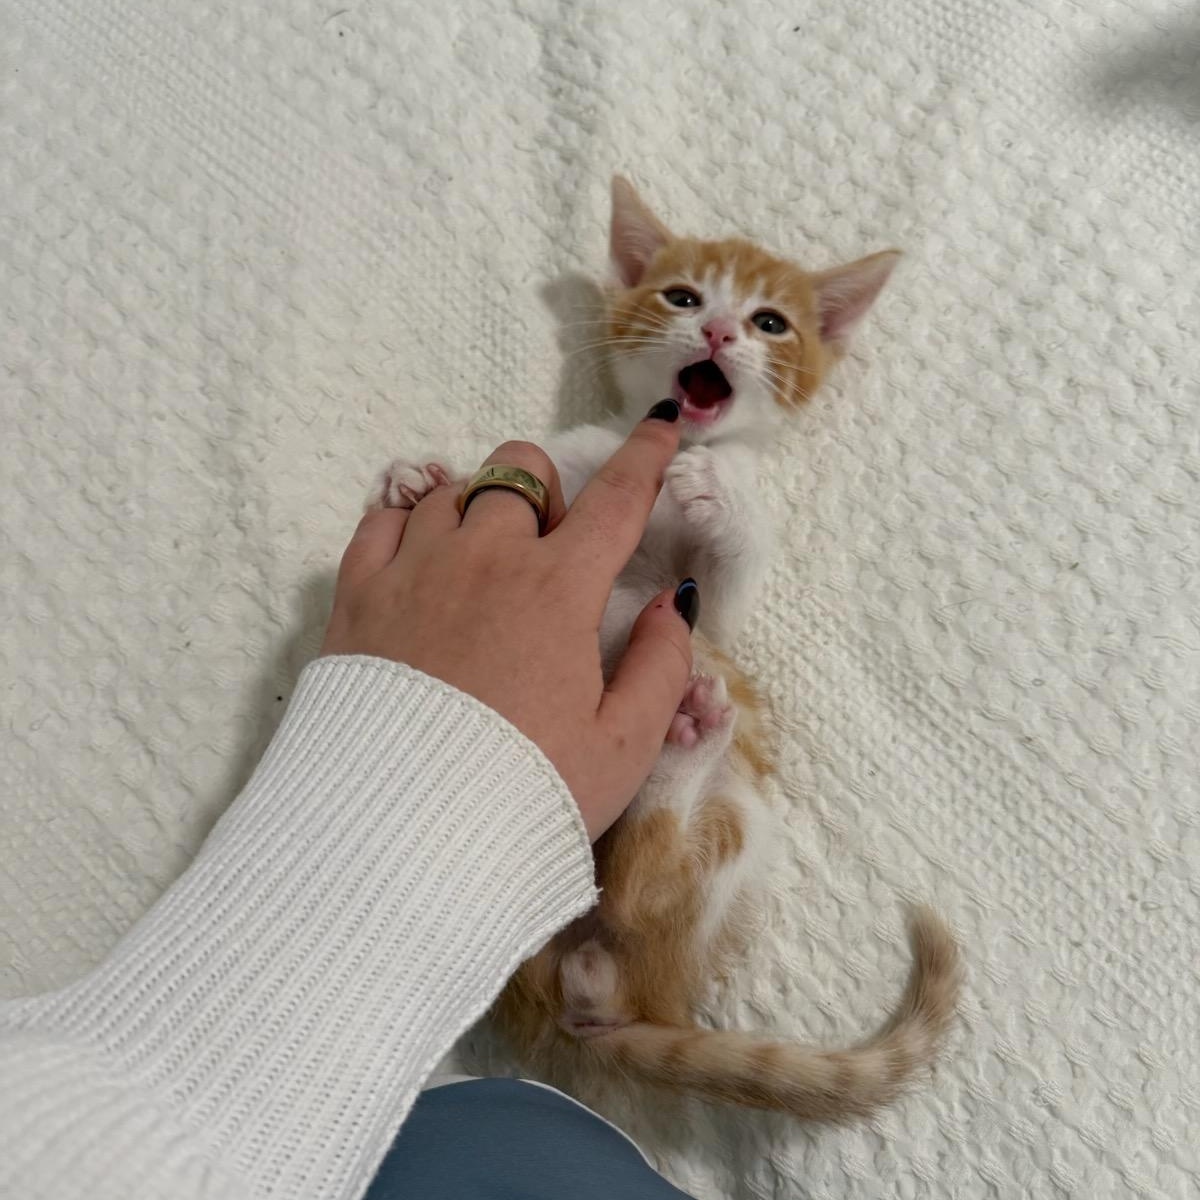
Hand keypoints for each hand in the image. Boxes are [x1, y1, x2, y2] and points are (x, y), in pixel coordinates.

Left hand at [320, 404, 695, 838]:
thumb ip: (660, 664)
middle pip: (519, 470)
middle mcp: (485, 559)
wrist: (400, 837)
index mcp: (558, 590)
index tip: (660, 425)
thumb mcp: (623, 746)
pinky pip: (381, 519)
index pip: (616, 500)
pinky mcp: (356, 595)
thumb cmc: (525, 792)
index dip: (646, 458)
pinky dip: (407, 524)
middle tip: (547, 554)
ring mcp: (413, 569)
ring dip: (476, 511)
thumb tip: (672, 602)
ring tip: (480, 568)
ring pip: (450, 489)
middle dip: (545, 493)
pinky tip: (419, 563)